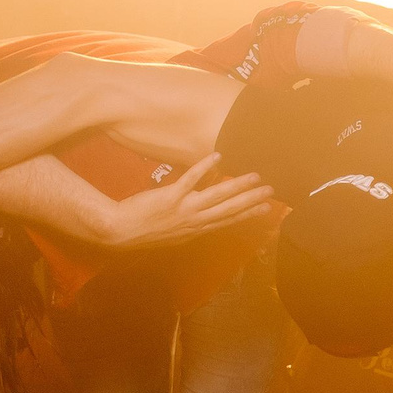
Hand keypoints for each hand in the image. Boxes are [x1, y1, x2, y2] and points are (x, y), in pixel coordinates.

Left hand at [100, 155, 274, 248]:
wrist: (121, 231)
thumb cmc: (146, 232)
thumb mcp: (174, 235)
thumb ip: (192, 226)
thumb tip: (205, 221)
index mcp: (197, 229)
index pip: (229, 220)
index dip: (249, 214)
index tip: (267, 208)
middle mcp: (195, 220)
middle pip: (229, 209)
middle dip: (252, 200)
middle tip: (271, 192)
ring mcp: (184, 208)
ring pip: (217, 196)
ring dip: (237, 186)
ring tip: (255, 176)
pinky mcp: (171, 196)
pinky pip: (191, 179)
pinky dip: (205, 168)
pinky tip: (218, 157)